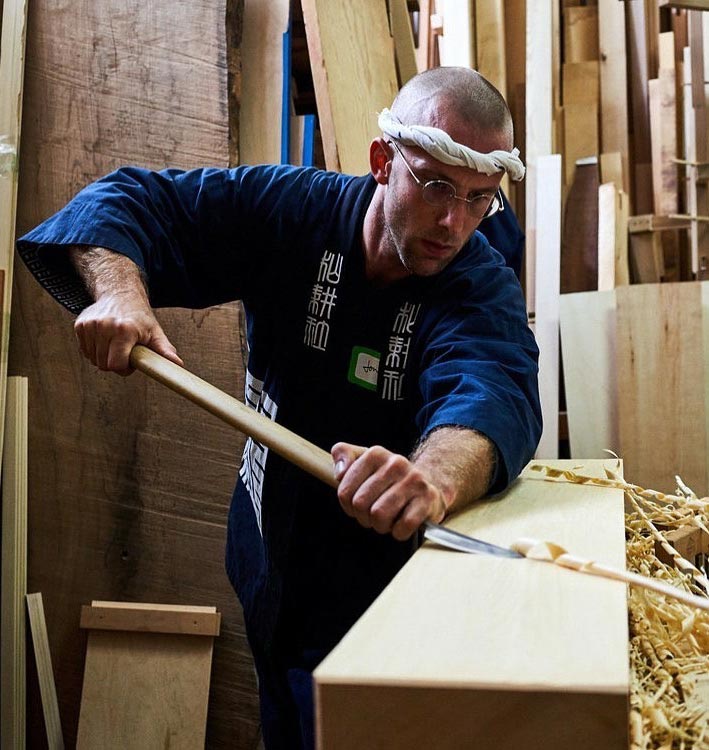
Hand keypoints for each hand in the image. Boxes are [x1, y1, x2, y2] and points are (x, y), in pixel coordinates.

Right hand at [74, 292, 182, 374]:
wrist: (119, 293)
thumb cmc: (139, 316)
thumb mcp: (155, 332)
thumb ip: (164, 350)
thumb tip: (178, 364)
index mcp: (124, 330)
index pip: (116, 364)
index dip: (124, 368)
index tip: (131, 360)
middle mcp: (105, 326)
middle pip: (104, 364)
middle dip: (115, 363)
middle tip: (125, 351)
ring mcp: (90, 325)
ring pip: (93, 359)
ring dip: (104, 357)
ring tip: (115, 344)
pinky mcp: (80, 325)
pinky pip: (85, 351)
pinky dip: (95, 350)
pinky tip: (104, 339)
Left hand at [331, 442, 448, 540]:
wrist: (427, 484)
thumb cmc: (389, 478)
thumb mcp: (363, 460)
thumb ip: (343, 454)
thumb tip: (339, 473)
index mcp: (375, 454)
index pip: (344, 491)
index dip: (348, 506)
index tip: (358, 505)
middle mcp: (395, 463)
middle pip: (360, 505)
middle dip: (364, 517)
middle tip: (373, 515)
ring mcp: (413, 480)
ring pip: (379, 515)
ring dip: (381, 525)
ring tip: (387, 519)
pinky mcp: (428, 498)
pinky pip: (403, 525)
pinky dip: (399, 532)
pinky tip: (402, 524)